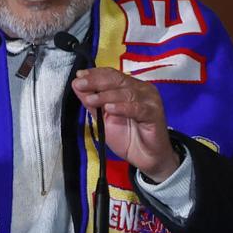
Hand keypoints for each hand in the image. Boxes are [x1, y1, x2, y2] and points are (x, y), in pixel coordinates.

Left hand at [71, 67, 180, 181]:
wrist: (146, 158)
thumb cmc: (129, 138)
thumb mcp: (104, 119)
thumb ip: (92, 102)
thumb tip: (77, 85)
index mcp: (130, 87)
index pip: (111, 75)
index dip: (94, 74)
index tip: (79, 76)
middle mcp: (141, 90)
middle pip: (117, 80)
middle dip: (96, 81)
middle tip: (81, 84)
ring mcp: (149, 100)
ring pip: (126, 93)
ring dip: (106, 96)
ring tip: (91, 100)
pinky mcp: (154, 113)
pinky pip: (137, 108)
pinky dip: (122, 108)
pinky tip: (110, 109)